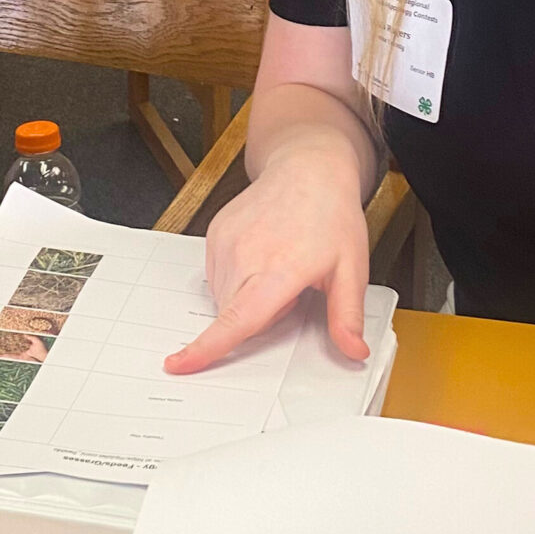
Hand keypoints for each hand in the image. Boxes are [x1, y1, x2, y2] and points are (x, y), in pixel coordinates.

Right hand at [165, 147, 368, 375]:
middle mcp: (245, 255)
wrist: (309, 169)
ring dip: (247, 298)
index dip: (208, 347)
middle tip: (292, 285)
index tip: (179, 364)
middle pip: (235, 316)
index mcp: (279, 269)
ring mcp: (225, 243)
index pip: (238, 319)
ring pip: (224, 298)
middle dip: (261, 316)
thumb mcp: (352, 268)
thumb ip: (347, 315)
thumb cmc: (331, 215)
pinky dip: (237, 278)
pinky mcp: (215, 234)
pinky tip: (262, 255)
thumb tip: (354, 352)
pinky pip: (217, 277)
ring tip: (277, 266)